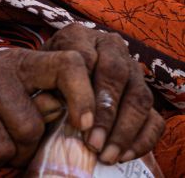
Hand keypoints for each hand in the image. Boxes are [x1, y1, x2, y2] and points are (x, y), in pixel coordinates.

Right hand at [0, 47, 95, 167]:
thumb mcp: (10, 89)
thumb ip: (42, 99)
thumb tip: (81, 116)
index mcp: (17, 60)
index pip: (66, 64)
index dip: (84, 96)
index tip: (85, 125)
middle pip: (30, 128)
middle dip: (20, 145)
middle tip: (2, 134)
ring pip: (2, 149)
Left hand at [44, 23, 164, 163]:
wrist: (54, 80)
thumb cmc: (43, 79)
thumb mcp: (38, 76)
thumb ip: (46, 86)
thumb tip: (58, 110)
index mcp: (78, 35)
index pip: (85, 58)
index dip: (83, 91)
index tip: (78, 122)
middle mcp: (109, 45)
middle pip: (116, 74)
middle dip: (106, 113)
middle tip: (94, 143)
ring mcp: (131, 67)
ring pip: (139, 95)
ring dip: (125, 130)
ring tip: (107, 155)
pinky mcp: (145, 92)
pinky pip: (154, 117)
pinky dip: (143, 139)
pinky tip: (124, 155)